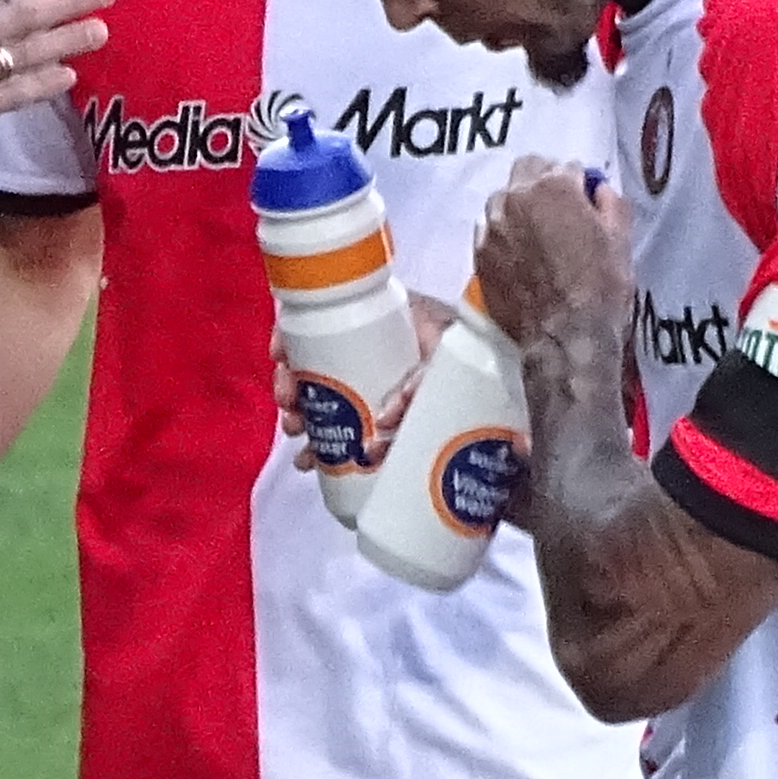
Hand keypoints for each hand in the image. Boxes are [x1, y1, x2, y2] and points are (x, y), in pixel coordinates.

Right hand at [273, 288, 454, 469]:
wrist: (498, 382)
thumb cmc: (472, 361)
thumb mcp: (445, 361)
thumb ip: (419, 385)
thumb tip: (383, 421)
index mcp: (382, 323)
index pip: (323, 318)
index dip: (292, 336)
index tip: (279, 357)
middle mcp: (370, 351)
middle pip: (312, 362)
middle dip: (290, 386)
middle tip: (289, 409)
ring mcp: (371, 383)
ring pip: (321, 396)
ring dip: (299, 415)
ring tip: (296, 436)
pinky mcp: (377, 414)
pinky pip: (341, 426)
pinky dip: (322, 444)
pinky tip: (310, 460)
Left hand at [474, 167, 626, 351]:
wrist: (565, 338)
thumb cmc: (600, 288)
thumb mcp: (620, 240)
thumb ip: (609, 203)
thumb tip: (597, 189)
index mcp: (553, 186)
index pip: (564, 166)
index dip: (576, 183)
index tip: (583, 200)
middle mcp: (515, 198)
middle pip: (525, 171)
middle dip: (542, 182)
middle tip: (558, 209)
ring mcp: (491, 227)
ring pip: (502, 199)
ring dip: (519, 206)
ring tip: (535, 233)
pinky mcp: (478, 254)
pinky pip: (489, 231)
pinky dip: (503, 234)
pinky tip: (519, 255)